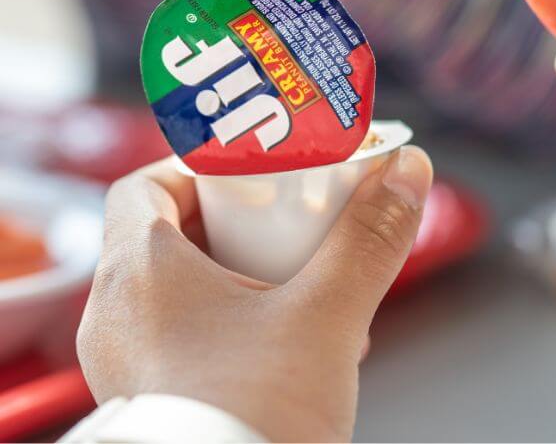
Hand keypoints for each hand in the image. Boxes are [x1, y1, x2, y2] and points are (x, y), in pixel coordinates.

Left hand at [77, 148, 432, 441]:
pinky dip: (241, 322)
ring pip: (188, 291)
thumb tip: (407, 175)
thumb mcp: (324, 318)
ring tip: (310, 287)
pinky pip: (193, 337)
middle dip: (243, 225)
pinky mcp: (159, 399)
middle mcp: (118, 318)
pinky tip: (299, 343)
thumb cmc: (251, 419)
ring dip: (249, 277)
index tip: (252, 172)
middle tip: (293, 224)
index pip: (146, 185)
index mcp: (137, 277)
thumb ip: (368, 241)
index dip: (198, 166)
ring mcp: (133, 365)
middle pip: (173, 236)